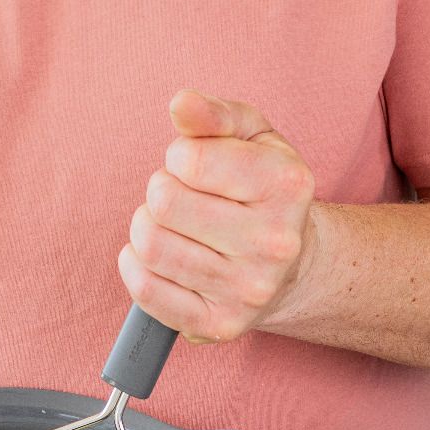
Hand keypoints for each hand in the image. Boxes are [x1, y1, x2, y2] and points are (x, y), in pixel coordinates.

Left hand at [118, 89, 317, 342]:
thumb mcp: (252, 138)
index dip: (179, 157)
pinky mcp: (219, 325)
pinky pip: (145, 290)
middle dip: (160, 192)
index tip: (194, 166)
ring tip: (170, 226)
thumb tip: (180, 103)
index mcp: (286, 185)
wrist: (294, 268)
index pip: (190, 160)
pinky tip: (155, 257)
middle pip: (163, 203)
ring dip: (145, 228)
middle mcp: (274, 242)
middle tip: (181, 199)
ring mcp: (248, 290)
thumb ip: (215, 115)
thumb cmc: (262, 191)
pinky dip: (135, 267)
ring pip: (150, 246)